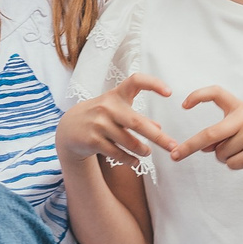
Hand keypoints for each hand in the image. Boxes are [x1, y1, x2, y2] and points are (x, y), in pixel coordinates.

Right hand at [57, 73, 176, 165]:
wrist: (69, 128)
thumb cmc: (100, 116)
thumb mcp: (116, 111)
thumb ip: (137, 118)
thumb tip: (159, 129)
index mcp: (116, 95)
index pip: (136, 81)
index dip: (153, 84)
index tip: (170, 92)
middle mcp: (107, 107)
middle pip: (137, 123)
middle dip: (158, 137)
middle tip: (173, 146)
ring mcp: (98, 124)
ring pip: (128, 141)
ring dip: (142, 150)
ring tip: (148, 152)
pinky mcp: (92, 140)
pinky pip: (117, 153)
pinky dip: (130, 160)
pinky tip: (135, 162)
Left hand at [173, 87, 242, 180]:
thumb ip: (224, 134)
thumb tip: (202, 147)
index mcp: (241, 108)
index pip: (217, 93)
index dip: (198, 95)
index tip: (184, 104)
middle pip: (209, 134)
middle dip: (189, 146)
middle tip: (175, 156)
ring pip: (220, 153)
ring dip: (226, 157)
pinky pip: (231, 163)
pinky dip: (235, 164)